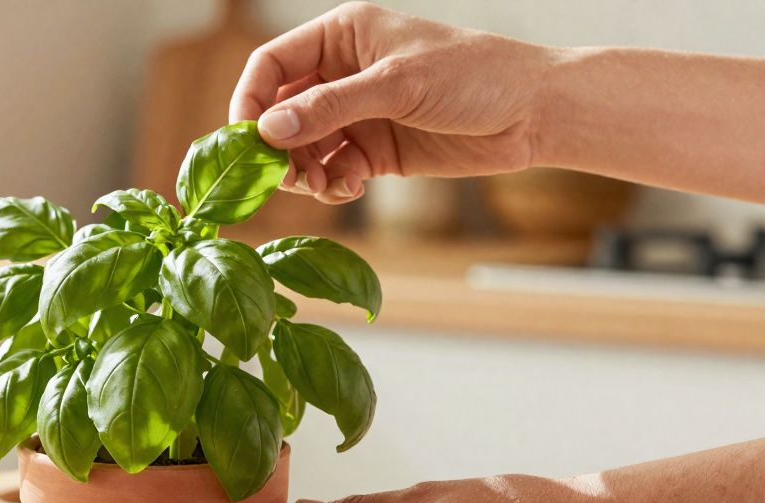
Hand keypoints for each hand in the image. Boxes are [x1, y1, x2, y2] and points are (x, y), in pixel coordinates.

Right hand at [230, 2, 556, 203]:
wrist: (534, 114)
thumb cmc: (475, 77)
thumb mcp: (397, 84)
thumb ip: (330, 107)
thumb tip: (268, 129)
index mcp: (343, 36)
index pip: (272, 65)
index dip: (250, 101)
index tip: (245, 140)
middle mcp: (343, 73)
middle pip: (281, 112)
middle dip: (278, 146)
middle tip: (285, 176)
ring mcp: (358, 113)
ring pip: (303, 148)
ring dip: (304, 171)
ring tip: (323, 187)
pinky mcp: (374, 150)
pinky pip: (332, 170)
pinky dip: (332, 184)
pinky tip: (349, 188)